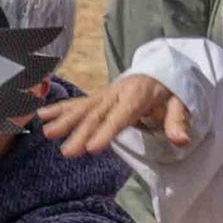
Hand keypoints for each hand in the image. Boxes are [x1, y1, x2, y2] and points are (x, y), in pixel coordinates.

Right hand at [35, 73, 186, 156]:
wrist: (160, 70)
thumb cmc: (170, 91)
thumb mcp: (180, 103)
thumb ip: (177, 121)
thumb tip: (182, 140)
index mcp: (138, 95)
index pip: (121, 115)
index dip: (107, 131)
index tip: (93, 148)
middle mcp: (117, 92)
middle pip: (98, 114)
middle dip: (81, 133)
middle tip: (68, 152)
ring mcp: (105, 94)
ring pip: (83, 108)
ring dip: (64, 120)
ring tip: (48, 133)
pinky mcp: (97, 97)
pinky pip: (77, 103)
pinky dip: (59, 108)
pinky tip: (41, 116)